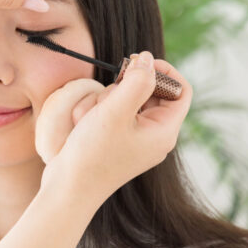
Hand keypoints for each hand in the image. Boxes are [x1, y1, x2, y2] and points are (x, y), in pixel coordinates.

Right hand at [35, 53, 192, 200]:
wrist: (67, 189)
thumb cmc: (92, 155)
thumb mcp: (115, 112)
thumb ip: (136, 82)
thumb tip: (146, 59)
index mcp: (164, 131)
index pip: (180, 90)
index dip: (164, 70)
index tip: (138, 62)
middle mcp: (153, 135)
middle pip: (150, 92)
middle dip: (124, 88)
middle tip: (108, 93)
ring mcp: (134, 139)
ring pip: (125, 100)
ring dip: (104, 100)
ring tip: (88, 117)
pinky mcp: (115, 141)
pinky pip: (111, 114)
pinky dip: (96, 112)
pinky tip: (82, 124)